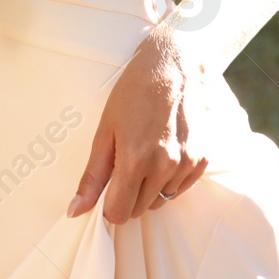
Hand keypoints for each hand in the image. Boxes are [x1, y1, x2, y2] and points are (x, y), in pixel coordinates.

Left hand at [67, 28, 214, 222]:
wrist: (174, 65)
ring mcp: (187, 165)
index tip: (108, 188)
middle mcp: (165, 167)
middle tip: (126, 163)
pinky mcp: (203, 160)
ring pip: (161, 200)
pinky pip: (181, 188)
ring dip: (150, 187)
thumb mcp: (105, 131)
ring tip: (147, 152)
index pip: (118, 213)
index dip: (109, 204)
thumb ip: (92, 176)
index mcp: (135, 161)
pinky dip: (170, 179)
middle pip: (139, 209)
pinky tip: (165, 151)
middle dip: (128, 194)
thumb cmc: (134, 93)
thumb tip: (76, 211)